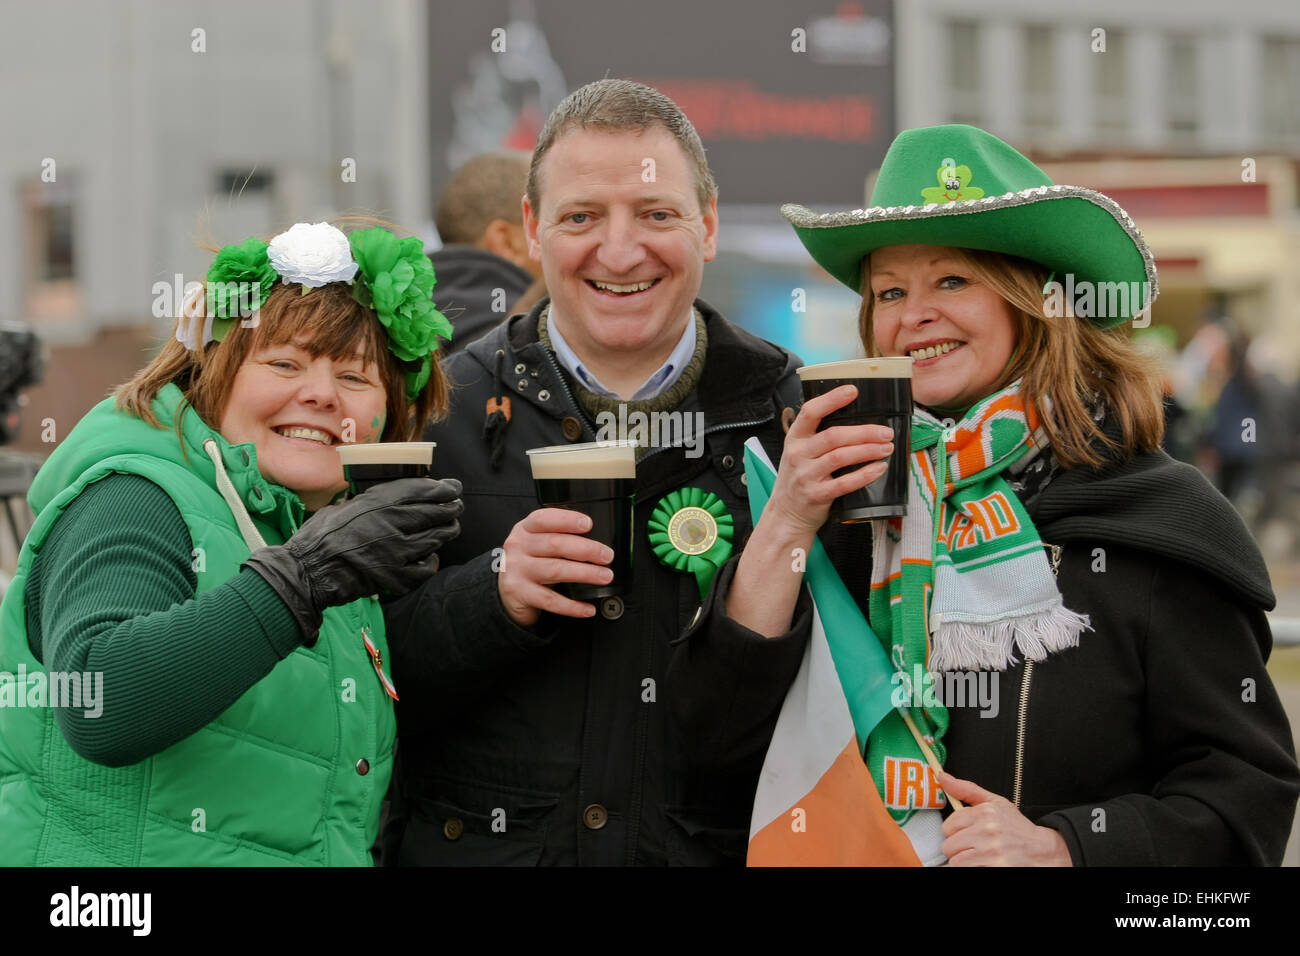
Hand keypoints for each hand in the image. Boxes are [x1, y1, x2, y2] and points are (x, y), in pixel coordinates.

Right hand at [244, 477, 463, 642]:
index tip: (453, 488)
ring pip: (436, 538)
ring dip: (446, 532)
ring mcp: (397, 551)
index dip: (443, 489)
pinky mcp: (396, 576)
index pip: (423, 490)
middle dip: (451, 509)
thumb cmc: (320, 536)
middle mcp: (393, 524)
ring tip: (449, 528)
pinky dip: (431, 562)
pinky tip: (429, 558)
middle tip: (456, 507)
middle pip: (436, 513)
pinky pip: (426, 568)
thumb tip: (383, 495)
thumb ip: (367, 501)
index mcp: (379, 502)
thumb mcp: (343, 505)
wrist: (309, 570)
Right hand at [496, 507, 614, 627]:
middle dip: (586, 549)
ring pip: (556, 570)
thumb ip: (559, 536)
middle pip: (555, 545)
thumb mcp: (537, 541)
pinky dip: (572, 606)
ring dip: (585, 573)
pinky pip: (551, 601)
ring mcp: (517, 570)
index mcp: (525, 529)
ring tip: (605, 576)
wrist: (506, 588)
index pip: (544, 519)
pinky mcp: (519, 593)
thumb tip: (598, 542)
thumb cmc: (531, 560)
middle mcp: (518, 547)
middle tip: (607, 556)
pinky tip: (588, 608)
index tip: (588, 524)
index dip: (567, 520)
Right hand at [766, 384, 894, 534]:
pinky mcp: (816, 495)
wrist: (786, 514)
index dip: (831, 400)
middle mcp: (798, 455)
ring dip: (868, 450)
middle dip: (864, 432)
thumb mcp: (800, 452)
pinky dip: (864, 475)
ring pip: (840, 457)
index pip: (810, 412)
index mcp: (795, 438)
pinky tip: (879, 469)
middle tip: (886, 432)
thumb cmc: (799, 479)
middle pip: (833, 436)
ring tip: (886, 448)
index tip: (853, 391)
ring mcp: (806, 476)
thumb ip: (818, 436)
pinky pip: (844, 483)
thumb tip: (857, 420)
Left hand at [938, 771, 1072, 865]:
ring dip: (964, 862)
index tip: (966, 834)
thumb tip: (942, 777)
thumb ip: (967, 790)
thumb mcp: (995, 803)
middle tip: (973, 848)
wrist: (1043, 851)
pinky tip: (985, 864)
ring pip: (956, 862)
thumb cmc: (1017, 828)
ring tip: (979, 858)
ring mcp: (991, 852)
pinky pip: (967, 871)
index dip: (955, 833)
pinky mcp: (996, 868)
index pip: (948, 826)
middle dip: (959, 849)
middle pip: (949, 846)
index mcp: (984, 813)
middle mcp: (987, 831)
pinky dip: (973, 869)